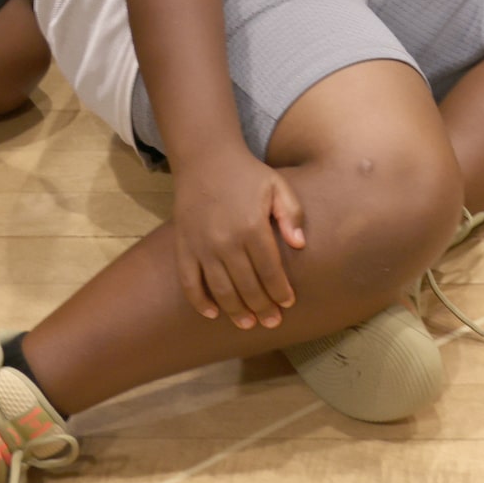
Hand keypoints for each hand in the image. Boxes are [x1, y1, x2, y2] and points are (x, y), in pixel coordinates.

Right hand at [172, 150, 305, 328]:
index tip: (288, 304)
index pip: (270, 270)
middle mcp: (226, 240)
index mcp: (252, 226)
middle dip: (262, 308)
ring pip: (221, 290)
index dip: (280, 291)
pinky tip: (212, 313)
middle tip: (272, 322)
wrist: (205, 158)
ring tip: (248, 324)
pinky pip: (189, 281)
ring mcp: (202, 246)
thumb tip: (299, 246)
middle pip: (247, 286)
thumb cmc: (247, 174)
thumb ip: (291, 215)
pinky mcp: (184, 246)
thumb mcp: (278, 186)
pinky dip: (199, 301)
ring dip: (236, 311)